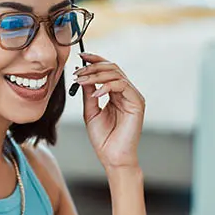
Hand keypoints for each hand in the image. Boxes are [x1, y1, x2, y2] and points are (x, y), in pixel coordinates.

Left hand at [73, 52, 145, 170]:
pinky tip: (96, 93)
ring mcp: (133, 97)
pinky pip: (122, 85)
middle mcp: (126, 93)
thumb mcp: (90, 111)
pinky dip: (107, 86)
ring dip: (96, 74)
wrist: (112, 157)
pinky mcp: (137, 103)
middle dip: (93, 66)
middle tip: (78, 71)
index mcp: (116, 94)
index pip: (108, 70)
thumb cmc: (103, 139)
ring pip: (116, 74)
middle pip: (112, 68)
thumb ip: (89, 93)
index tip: (80, 56)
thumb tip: (82, 76)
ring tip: (82, 80)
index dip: (95, 60)